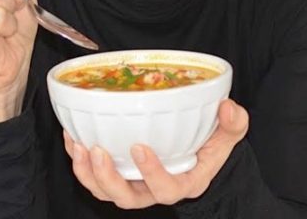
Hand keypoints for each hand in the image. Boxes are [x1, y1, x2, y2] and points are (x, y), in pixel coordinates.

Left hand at [63, 99, 248, 208]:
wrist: (201, 151)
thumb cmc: (213, 143)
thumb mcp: (229, 134)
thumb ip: (234, 123)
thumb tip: (228, 108)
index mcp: (184, 180)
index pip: (167, 189)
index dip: (151, 174)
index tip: (140, 147)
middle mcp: (156, 187)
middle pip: (128, 199)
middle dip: (109, 179)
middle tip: (98, 150)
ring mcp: (136, 182)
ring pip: (107, 192)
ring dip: (88, 173)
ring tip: (79, 146)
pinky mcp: (122, 172)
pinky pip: (96, 176)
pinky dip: (81, 161)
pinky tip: (73, 138)